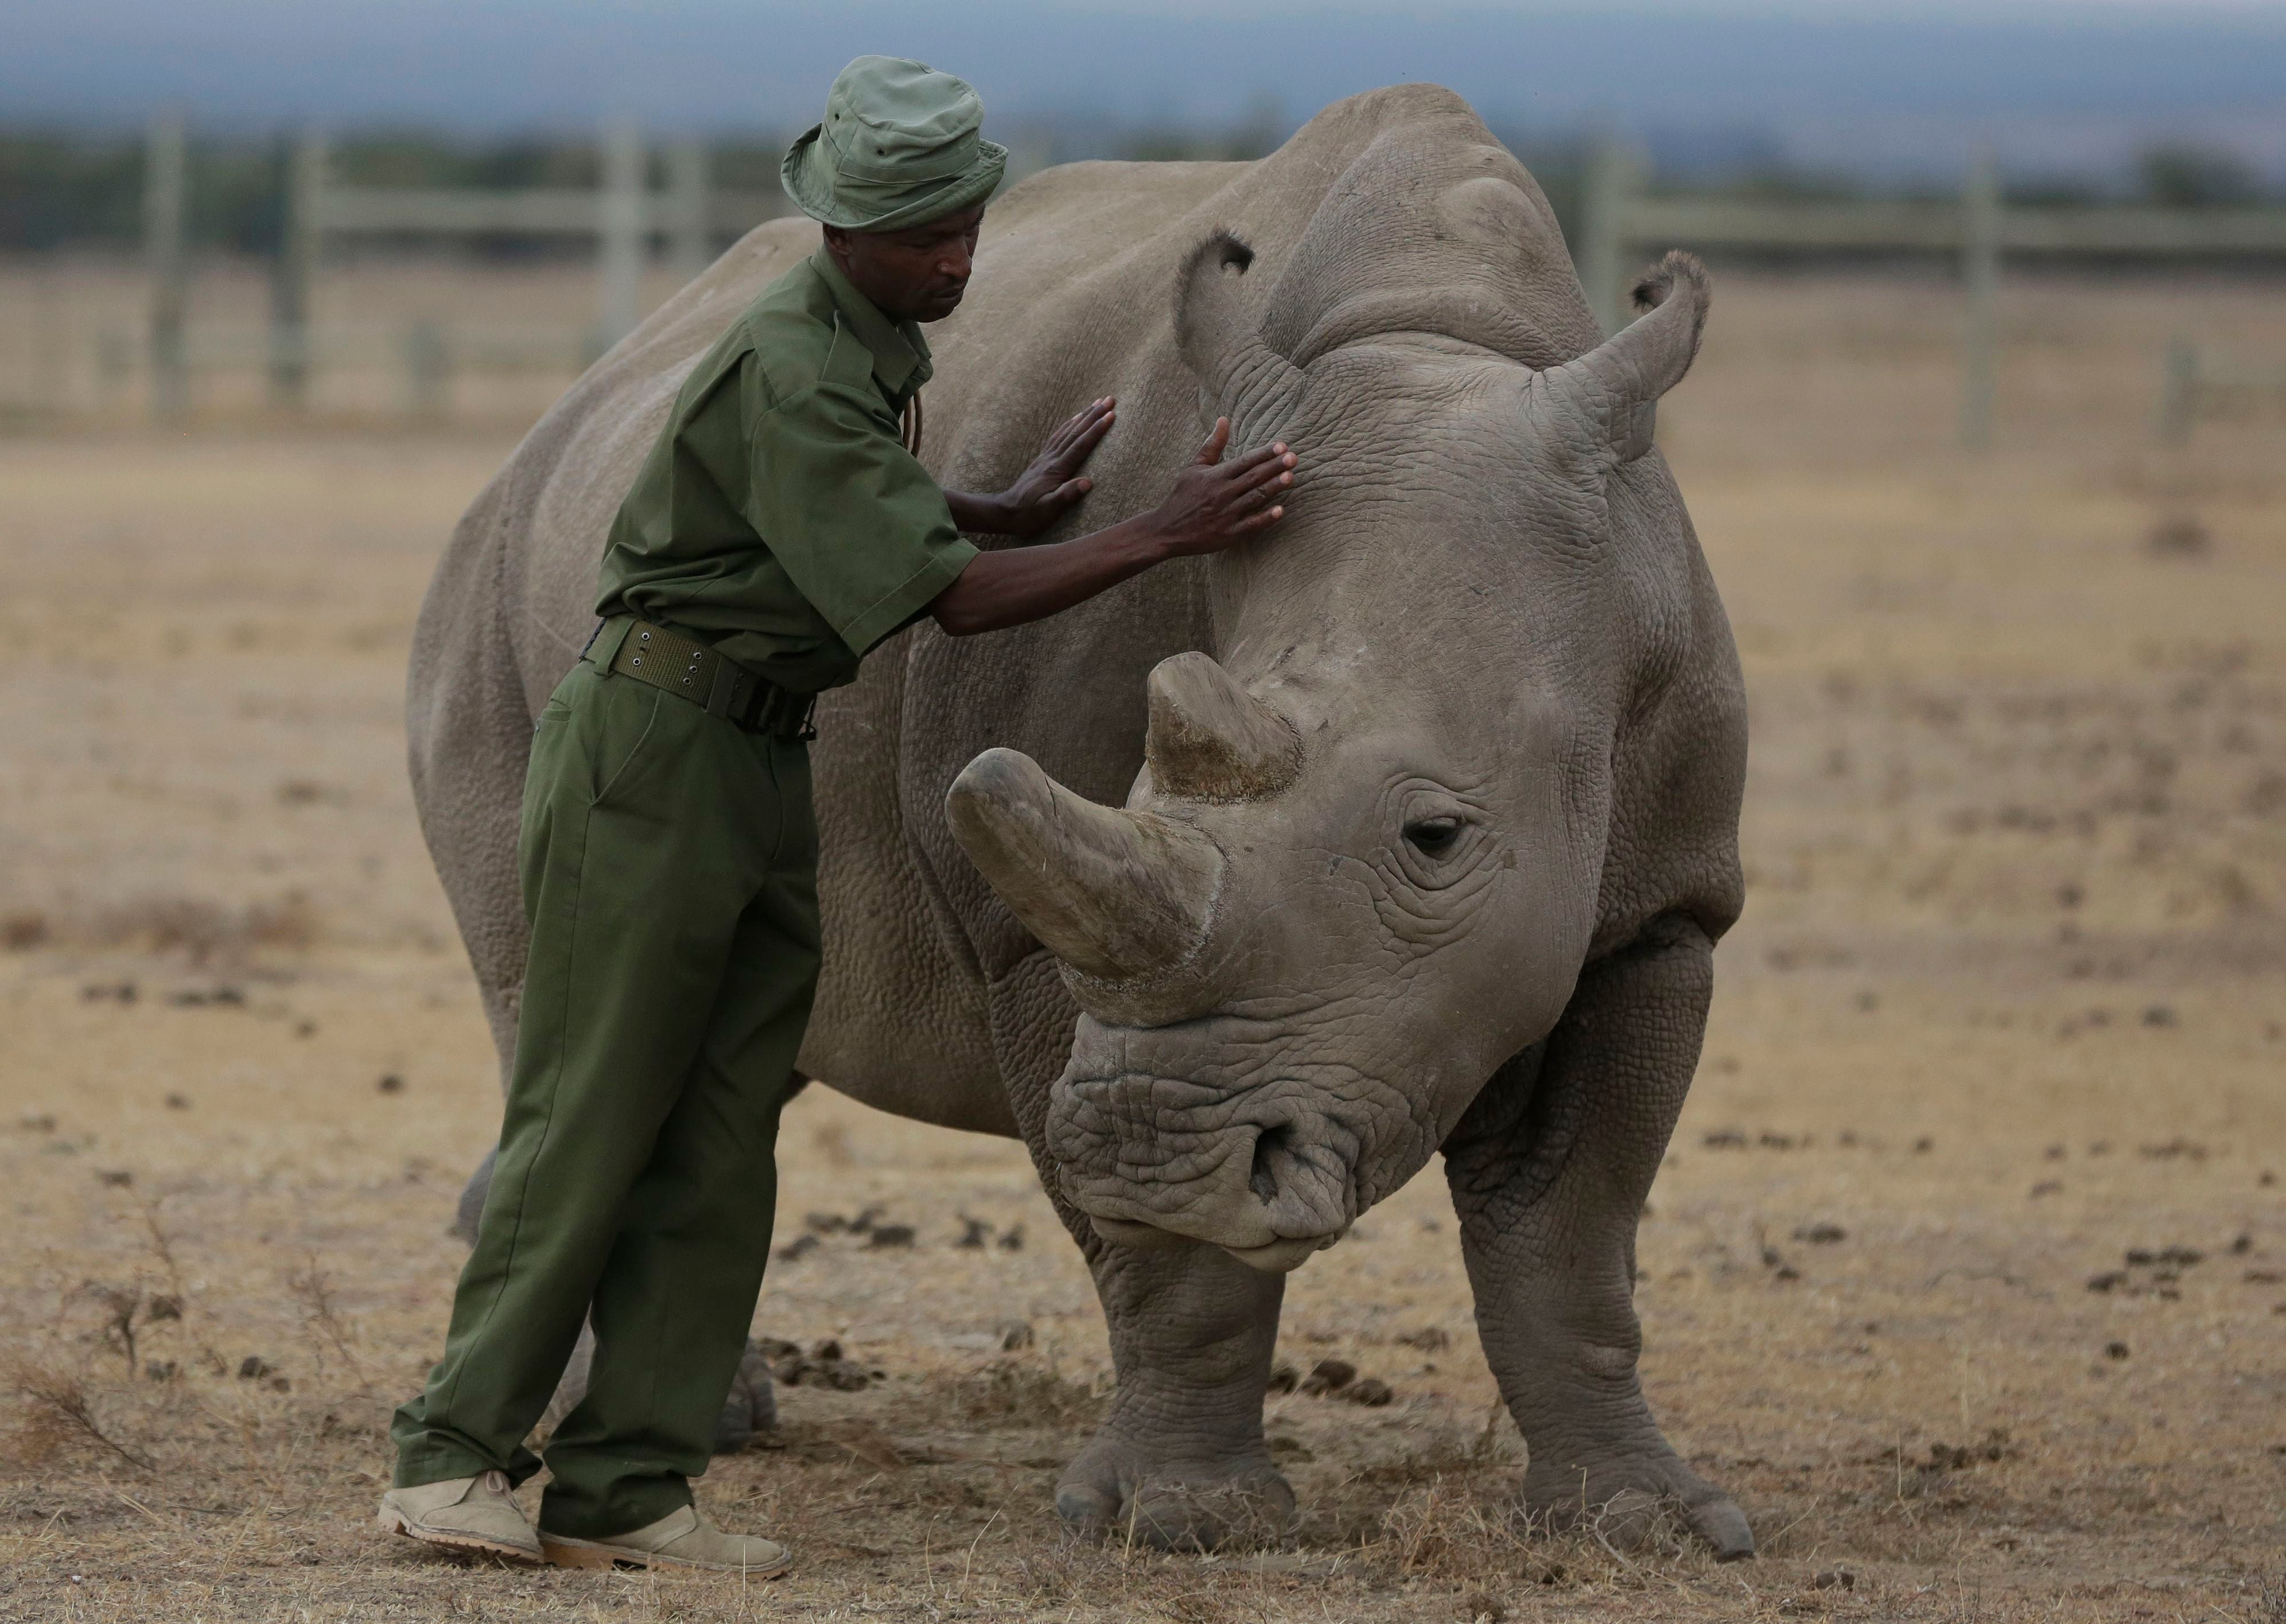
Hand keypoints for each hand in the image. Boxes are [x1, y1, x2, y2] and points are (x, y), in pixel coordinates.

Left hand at [995, 396, 1116, 538]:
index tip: (1111, 415)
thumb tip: (1088, 482)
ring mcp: (1045, 458)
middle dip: (1094, 415)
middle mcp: (1051, 459)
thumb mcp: (1048, 511)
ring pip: (1067, 431)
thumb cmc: (1029, 516)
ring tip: (1096, 403)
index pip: (1080, 445)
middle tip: (1110, 399)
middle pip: (1075, 432)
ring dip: (1082, 416)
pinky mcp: (1042, 461)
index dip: (1096, 430)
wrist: (1006, 513)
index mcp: (1056, 470)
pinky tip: (1073, 420)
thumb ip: (1066, 496)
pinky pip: (1057, 437)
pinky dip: (1067, 425)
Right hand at [1145, 419, 1293, 557]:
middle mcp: (1222, 493)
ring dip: (1273, 488)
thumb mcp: (1194, 467)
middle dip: (1274, 467)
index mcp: (1215, 476)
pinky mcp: (1228, 534)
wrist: (1167, 530)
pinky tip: (1281, 511)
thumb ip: (1212, 444)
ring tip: (1291, 477)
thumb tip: (1224, 419)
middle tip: (1294, 458)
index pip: (1244, 461)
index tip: (1282, 445)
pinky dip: (1265, 518)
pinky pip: (1250, 525)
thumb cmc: (1183, 495)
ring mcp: (1226, 514)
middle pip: (1253, 478)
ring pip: (1254, 498)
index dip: (1264, 453)